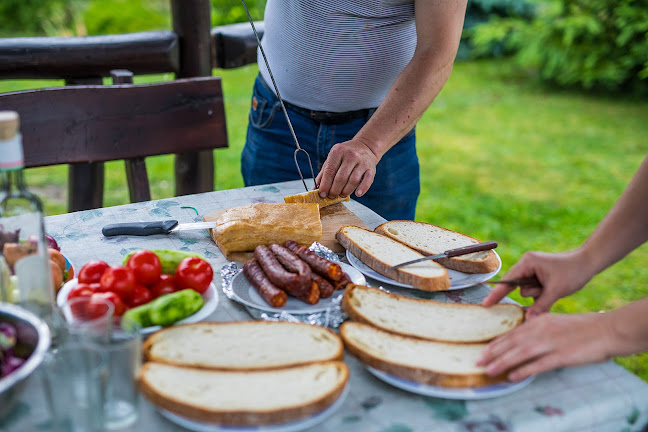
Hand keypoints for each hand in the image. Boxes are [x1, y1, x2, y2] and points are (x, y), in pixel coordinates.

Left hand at [315, 137, 379, 198]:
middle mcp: (351, 155)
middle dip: (334, 190)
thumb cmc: (346, 155)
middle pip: (340, 178)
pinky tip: (357, 194)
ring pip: (352, 181)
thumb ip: (324, 173)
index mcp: (338, 151)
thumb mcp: (333, 158)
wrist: (365, 146)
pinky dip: (362, 189)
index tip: (322, 194)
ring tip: (341, 195)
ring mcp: (362, 162)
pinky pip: (367, 181)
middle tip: (331, 196)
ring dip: (345, 191)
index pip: (329, 171)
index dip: (325, 185)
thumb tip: (315, 188)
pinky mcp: (371, 168)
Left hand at [477, 312, 616, 380]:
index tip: (483, 351)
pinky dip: (524, 370)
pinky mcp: (561, 355)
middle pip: (511, 343)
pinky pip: (539, 364)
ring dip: (502, 362)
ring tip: (489, 370)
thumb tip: (524, 336)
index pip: (512, 333)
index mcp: (539, 321)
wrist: (606, 329)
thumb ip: (539, 328)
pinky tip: (513, 377)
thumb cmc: (582, 327)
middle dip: (492, 353)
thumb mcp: (555, 322)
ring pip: (520, 353)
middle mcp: (541, 330)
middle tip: (478, 361)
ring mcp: (550, 343)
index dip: (496, 343)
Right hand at [482, 249, 592, 316]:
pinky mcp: (538, 276)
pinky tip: (554, 289)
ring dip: (539, 294)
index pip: (507, 281)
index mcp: (527, 262)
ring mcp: (532, 271)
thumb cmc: (573, 271)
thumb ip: (541, 305)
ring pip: (527, 291)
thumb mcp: (556, 290)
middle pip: (518, 287)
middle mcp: (526, 264)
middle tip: (547, 290)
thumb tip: (529, 321)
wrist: (589, 262)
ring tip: (555, 288)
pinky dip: (542, 294)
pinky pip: (534, 291)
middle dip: (533, 292)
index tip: (485, 304)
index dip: (497, 294)